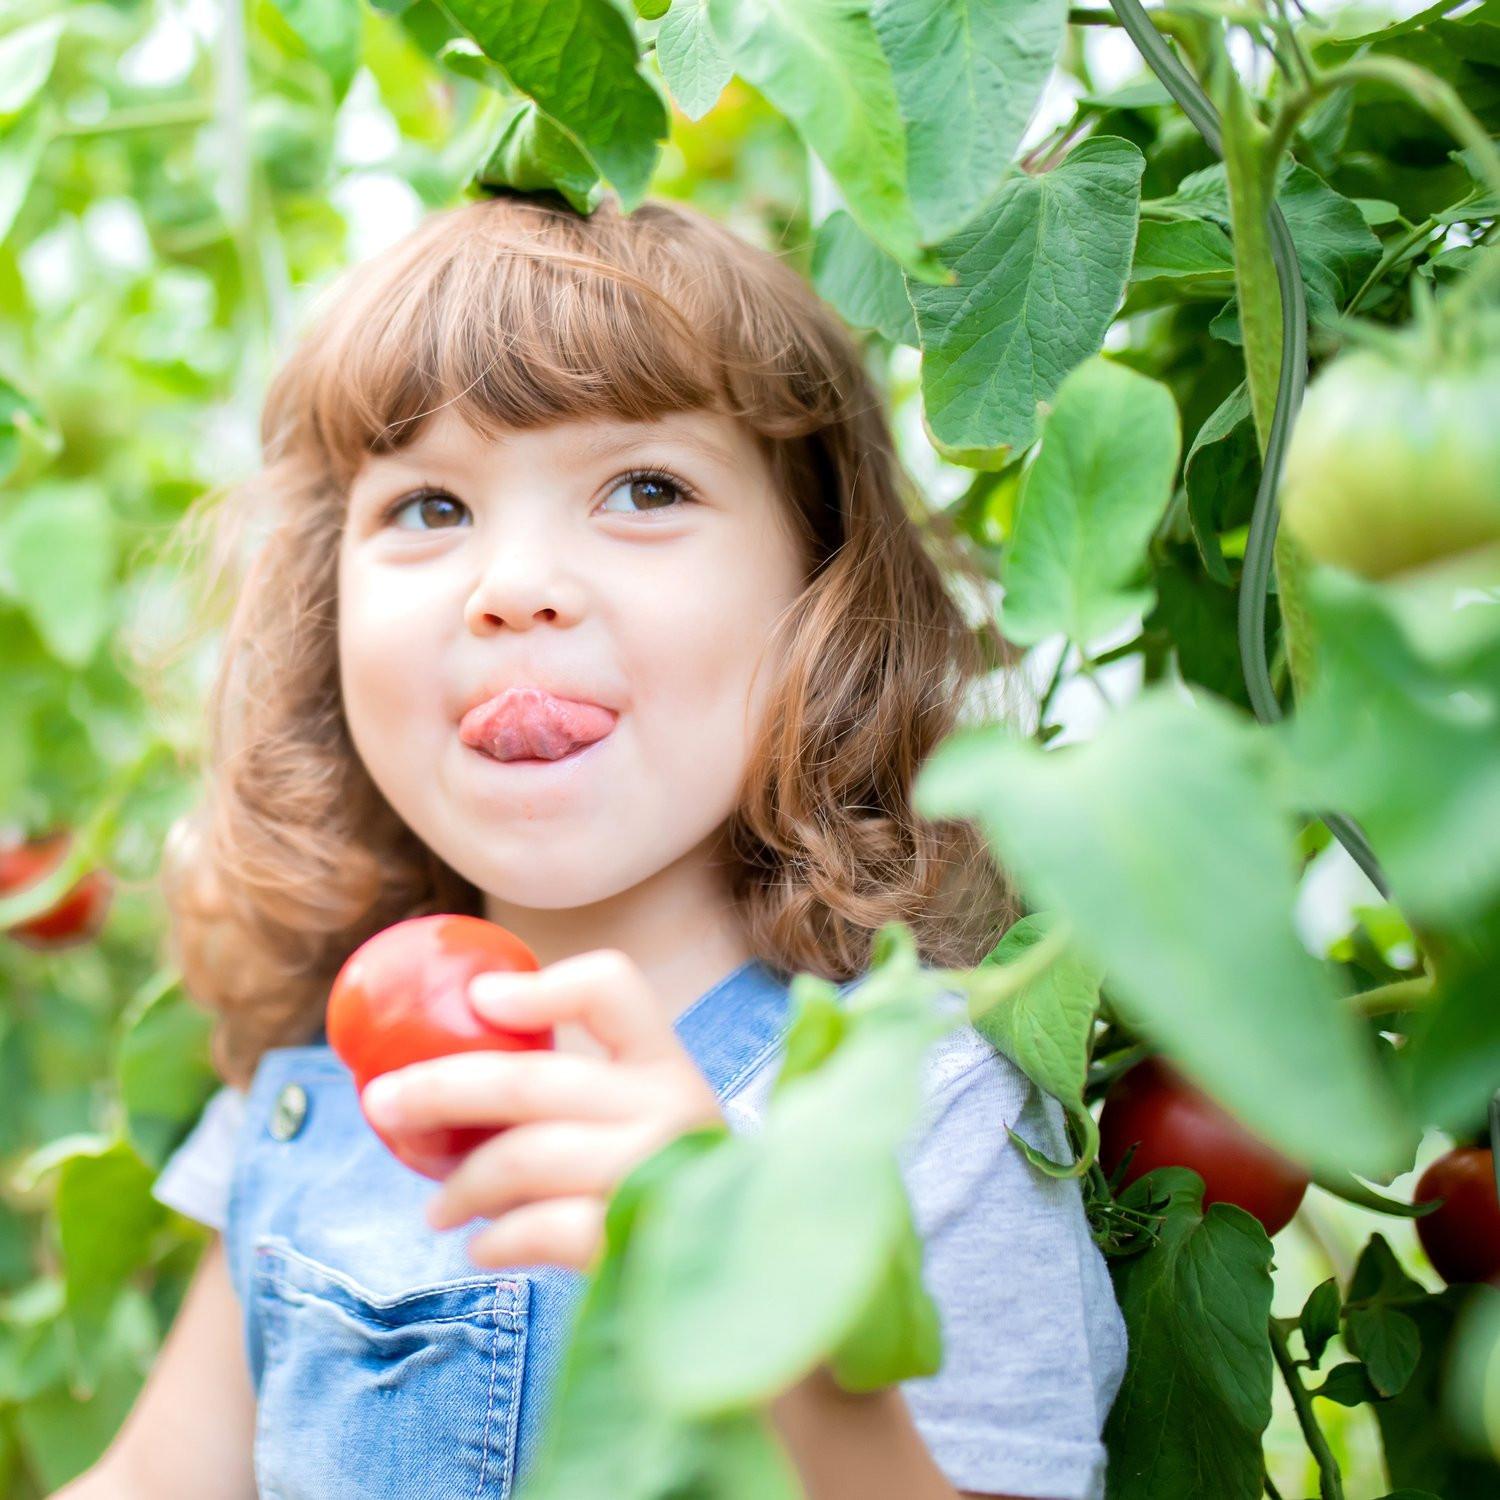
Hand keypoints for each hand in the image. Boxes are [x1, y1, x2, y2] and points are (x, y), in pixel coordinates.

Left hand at [357, 948, 727, 1271]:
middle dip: (438, 1087)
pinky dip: (497, 1238)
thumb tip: (451, 1067)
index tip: (479, 1000)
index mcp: (666, 1063)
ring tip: (437, 1209)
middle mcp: (668, 1105)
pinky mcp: (639, 1238)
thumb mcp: (645, 1122)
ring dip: (460, 1183)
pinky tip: (482, 1246)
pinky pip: (540, 1229)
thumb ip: (579, 1094)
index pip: (610, 988)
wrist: (744, 1286)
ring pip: (523, 1156)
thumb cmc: (667, 1189)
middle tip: (381, 1103)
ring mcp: (656, 1172)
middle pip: (530, 1078)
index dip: (541, 987)